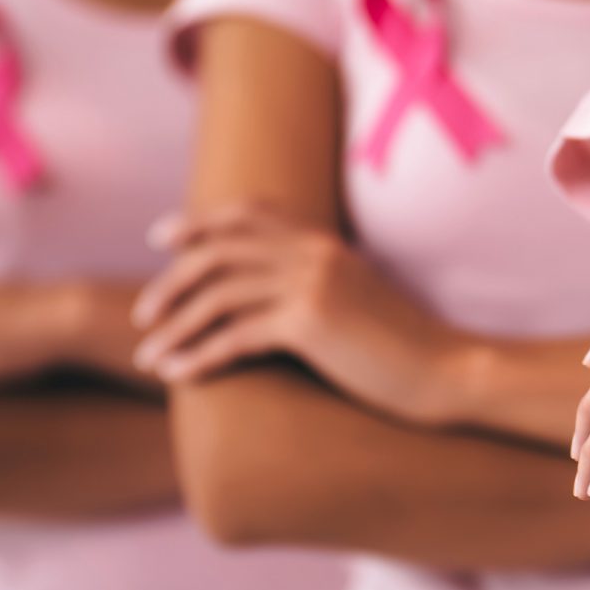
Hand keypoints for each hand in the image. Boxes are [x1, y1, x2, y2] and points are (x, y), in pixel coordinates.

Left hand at [132, 205, 469, 425]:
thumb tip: (275, 296)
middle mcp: (313, 252)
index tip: (162, 238)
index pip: (248, 214)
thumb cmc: (404, 348)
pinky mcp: (310, 323)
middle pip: (219, 252)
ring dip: (174, 326)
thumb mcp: (359, 299)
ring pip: (218, 296)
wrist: (447, 371)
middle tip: (143, 313)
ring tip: (148, 355)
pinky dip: (197, 356)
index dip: (198, 223)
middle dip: (171, 281)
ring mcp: (311, 283)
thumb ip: (319, 282)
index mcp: (324, 241)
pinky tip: (176, 375)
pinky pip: (234, 337)